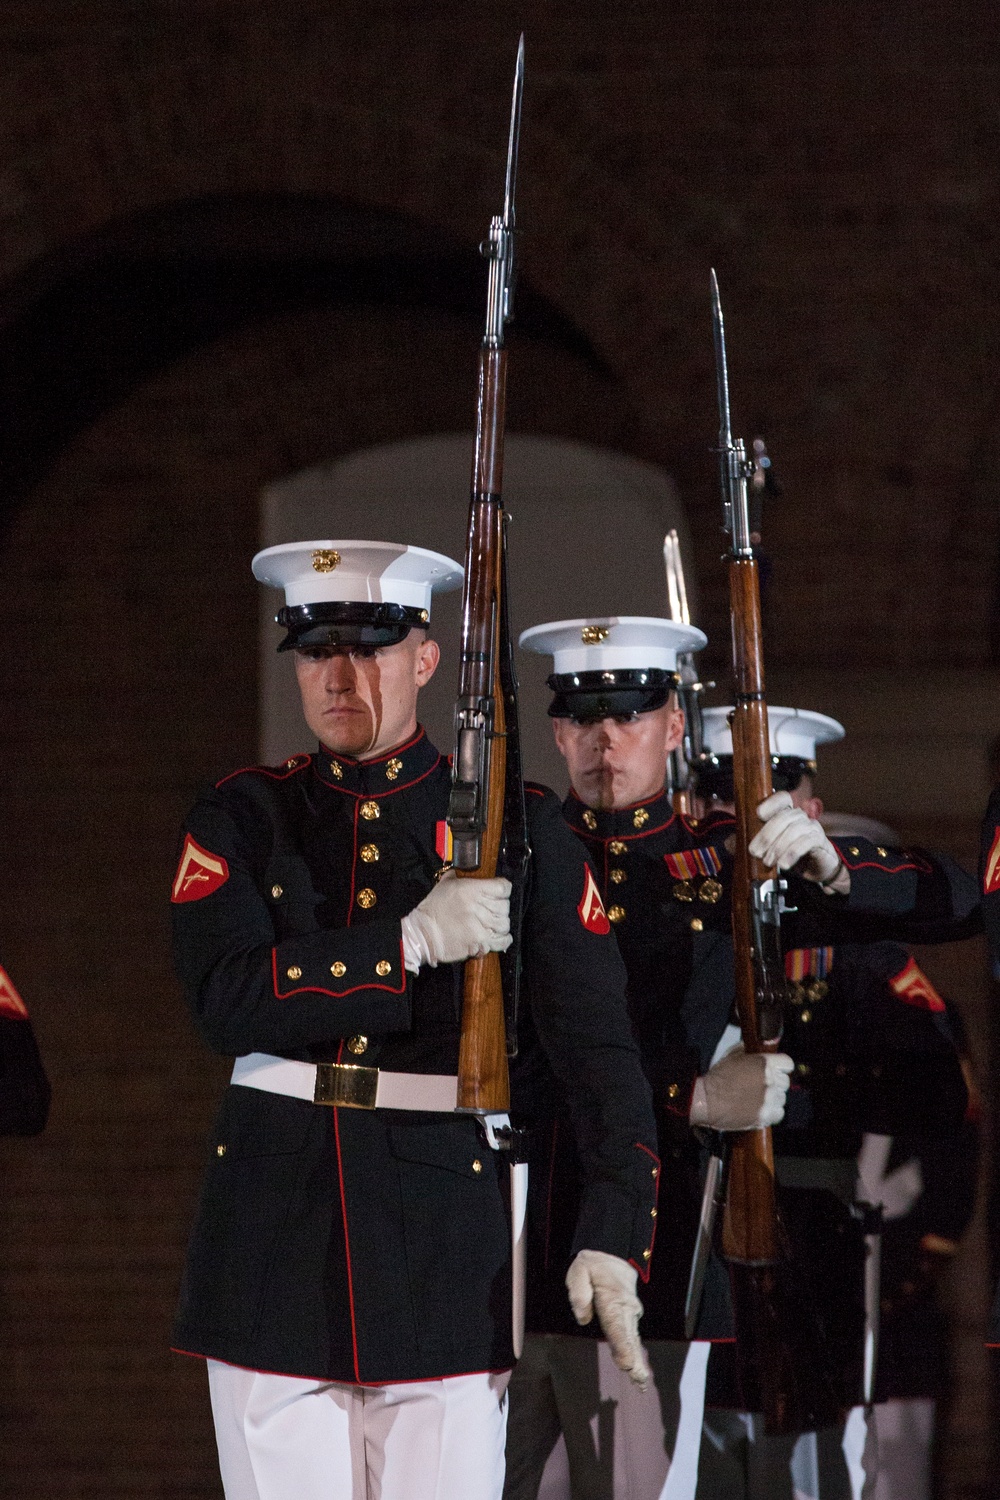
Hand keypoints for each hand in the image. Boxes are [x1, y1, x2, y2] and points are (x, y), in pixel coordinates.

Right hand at [400, 870, 511, 971]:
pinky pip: (502, 941)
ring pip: (504, 924)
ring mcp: (481, 926)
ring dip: (500, 925)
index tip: (499, 893)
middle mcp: (479, 906)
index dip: (503, 890)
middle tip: (491, 911)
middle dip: (500, 908)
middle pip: (505, 906)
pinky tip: (497, 937)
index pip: (503, 887)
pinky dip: (503, 940)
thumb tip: (462, 870)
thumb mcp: (443, 885)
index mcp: (472, 889)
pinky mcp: (481, 943)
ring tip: (491, 925)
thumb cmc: (433, 909)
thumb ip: (456, 876)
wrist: (424, 934)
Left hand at [565, 1250, 649, 1387]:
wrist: (613, 1254)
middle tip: (639, 1381)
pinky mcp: (630, 1318)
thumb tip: (583, 1318)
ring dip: (637, 1362)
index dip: (622, 1346)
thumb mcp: (580, 1271)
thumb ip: (580, 1293)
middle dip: (634, 1360)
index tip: (626, 1364)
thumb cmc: (593, 1265)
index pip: (617, 1326)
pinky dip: (636, 1355)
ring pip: (633, 1340)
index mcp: (612, 1299)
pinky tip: (639, 1373)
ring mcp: (630, 1314)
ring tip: (641, 1383)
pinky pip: (633, 1338)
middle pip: (629, 1338)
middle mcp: (625, 1310)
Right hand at [689, 1044, 793, 1129]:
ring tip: (757, 1098)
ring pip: (782, 1098)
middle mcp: (770, 1080)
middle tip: (760, 1086)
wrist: (707, 1099)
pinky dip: (772, 1112)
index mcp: (764, 1063)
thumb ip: (748, 1050)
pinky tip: (760, 1109)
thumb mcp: (732, 1055)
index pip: (787, 1063)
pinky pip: (779, 1113)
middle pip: (785, 1082)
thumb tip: (756, 1048)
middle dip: (774, 1083)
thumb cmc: (718, 1077)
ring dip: (772, 1098)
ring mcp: (769, 1099)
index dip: (781, 1067)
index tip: (775, 1071)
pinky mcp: (766, 1115)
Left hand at [749, 792, 848, 891]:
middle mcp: (800, 817)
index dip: (771, 802)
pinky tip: (784, 864)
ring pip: (795, 829)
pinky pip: (806, 842)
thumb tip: (729, 842)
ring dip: (778, 846)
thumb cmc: (792, 854)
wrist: (817, 869)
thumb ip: (751, 843)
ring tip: (769, 862)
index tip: (758, 814)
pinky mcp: (819, 841)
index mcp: (787, 814)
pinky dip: (792, 852)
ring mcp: (812, 827)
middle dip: (766, 835)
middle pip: (784, 817)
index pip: (782, 798)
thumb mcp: (769, 849)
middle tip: (756, 853)